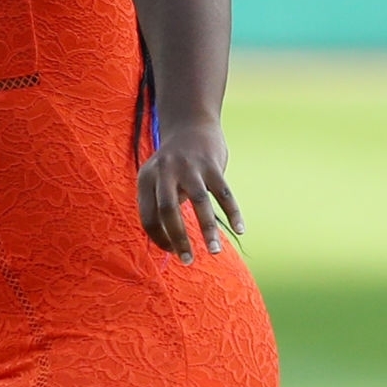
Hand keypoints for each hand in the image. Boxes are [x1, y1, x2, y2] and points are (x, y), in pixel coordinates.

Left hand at [137, 118, 244, 261]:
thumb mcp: (156, 180)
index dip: (159, 238)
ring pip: (199, 202)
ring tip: (214, 252)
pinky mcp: (212, 163)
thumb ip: (159, 206)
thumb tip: (170, 243)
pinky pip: (223, 192)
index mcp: (146, 179)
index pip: (148, 216)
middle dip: (177, 238)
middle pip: (168, 210)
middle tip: (187, 261)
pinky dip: (233, 212)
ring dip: (207, 229)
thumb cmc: (173, 165)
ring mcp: (190, 166)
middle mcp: (165, 171)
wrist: (191, 125)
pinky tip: (240, 230)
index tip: (172, 251)